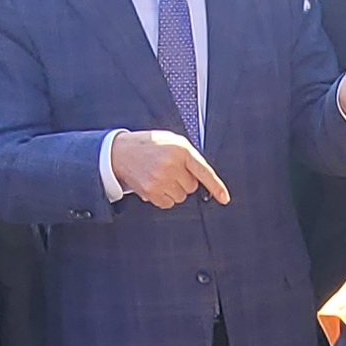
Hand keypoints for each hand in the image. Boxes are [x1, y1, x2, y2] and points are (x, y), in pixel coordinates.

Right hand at [108, 129, 231, 207]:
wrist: (121, 151)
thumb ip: (188, 155)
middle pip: (192, 187)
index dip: (216, 187)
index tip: (224, 198)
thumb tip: (202, 177)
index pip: (204, 171)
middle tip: (170, 171)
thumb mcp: (172, 141)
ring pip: (180, 197)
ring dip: (174, 190)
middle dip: (184, 181)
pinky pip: (168, 204)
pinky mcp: (151, 191)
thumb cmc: (149, 145)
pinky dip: (163, 197)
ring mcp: (161, 179)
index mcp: (181, 150)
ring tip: (160, 176)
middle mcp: (172, 165)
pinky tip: (154, 184)